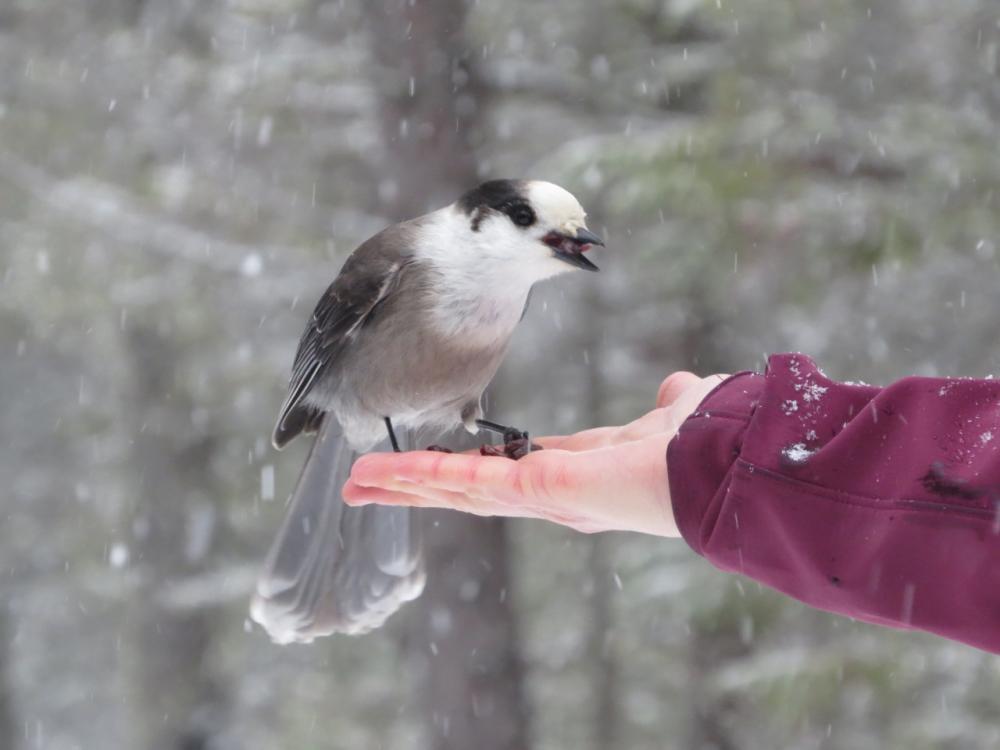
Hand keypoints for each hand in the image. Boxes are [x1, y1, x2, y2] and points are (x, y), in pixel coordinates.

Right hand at [342, 372, 728, 535]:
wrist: (729, 466)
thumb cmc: (710, 444)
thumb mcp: (677, 414)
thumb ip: (670, 405)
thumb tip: (677, 389)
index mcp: (573, 474)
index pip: (503, 473)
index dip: (465, 469)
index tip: (433, 468)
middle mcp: (549, 495)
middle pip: (464, 489)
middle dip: (414, 486)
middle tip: (365, 483)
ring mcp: (538, 498)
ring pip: (454, 490)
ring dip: (403, 484)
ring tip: (355, 481)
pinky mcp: (536, 492)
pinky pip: (466, 483)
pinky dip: (419, 476)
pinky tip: (380, 473)